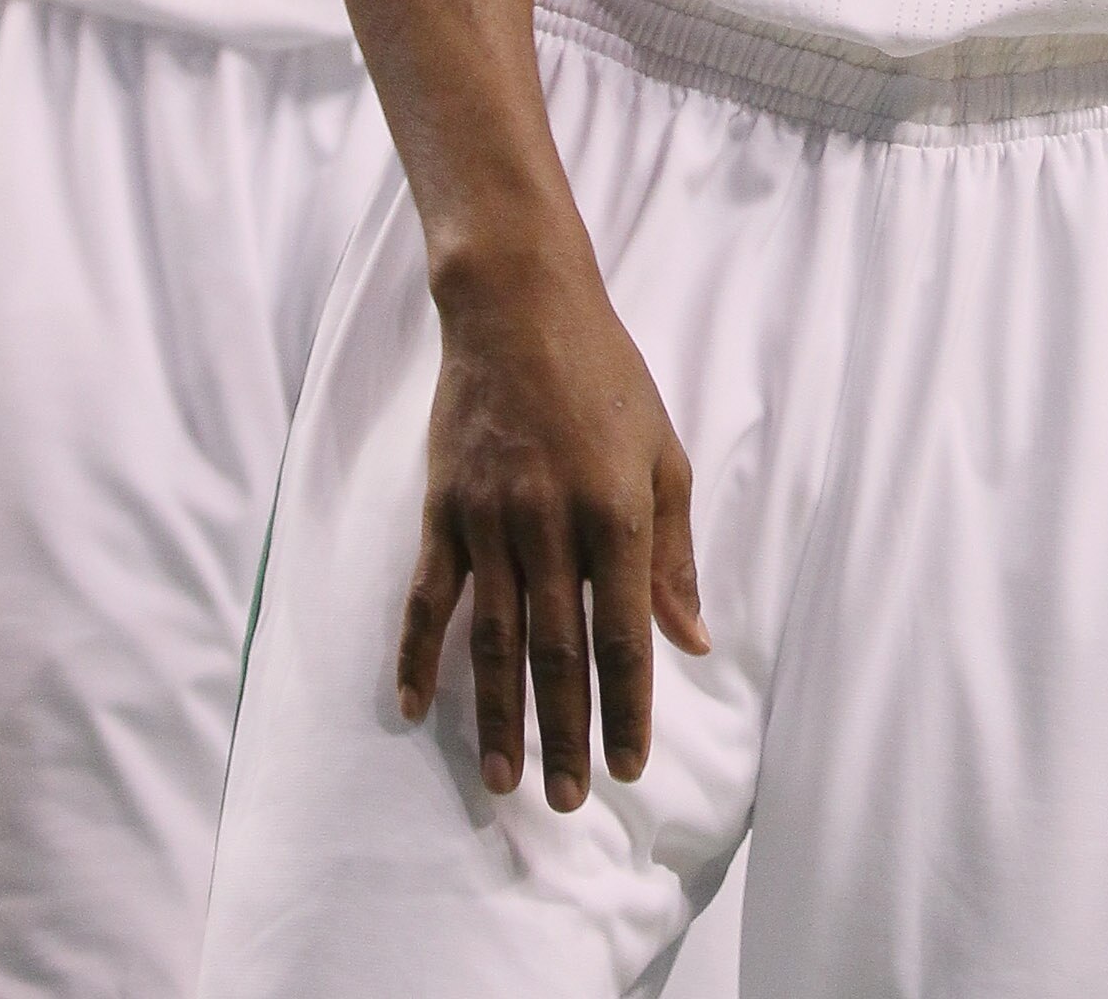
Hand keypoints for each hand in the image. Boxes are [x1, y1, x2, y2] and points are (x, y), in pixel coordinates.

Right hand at [397, 245, 706, 812]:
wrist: (519, 307)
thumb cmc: (605, 376)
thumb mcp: (664, 452)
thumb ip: (674, 551)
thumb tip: (692, 640)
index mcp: (616, 513)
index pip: (623, 636)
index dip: (627, 709)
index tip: (629, 767)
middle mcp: (552, 524)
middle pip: (556, 652)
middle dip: (565, 733)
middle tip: (568, 801)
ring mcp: (490, 518)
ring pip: (492, 639)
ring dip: (498, 716)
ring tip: (504, 781)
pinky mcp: (443, 507)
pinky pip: (426, 595)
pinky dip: (416, 653)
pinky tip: (415, 706)